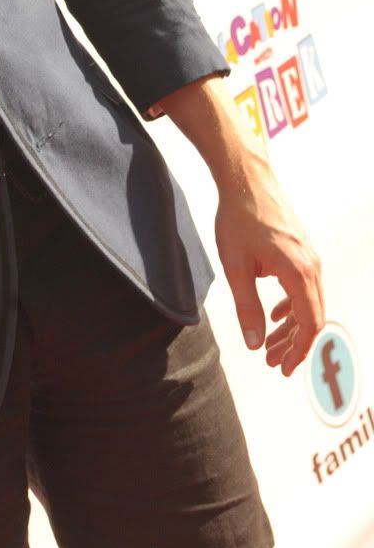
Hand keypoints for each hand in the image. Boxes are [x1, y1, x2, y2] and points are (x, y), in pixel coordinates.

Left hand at [214, 159, 324, 375]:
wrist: (247, 180)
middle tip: (273, 363)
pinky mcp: (301, 250)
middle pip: (312, 317)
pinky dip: (292, 306)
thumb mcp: (236, 267)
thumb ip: (247, 307)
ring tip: (270, 345)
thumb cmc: (239, 218)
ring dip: (291, 326)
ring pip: (308, 302)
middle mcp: (312, 266)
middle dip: (294, 344)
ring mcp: (309, 257)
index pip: (309, 323)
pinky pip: (304, 287)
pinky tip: (275, 315)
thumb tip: (254, 342)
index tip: (282, 368)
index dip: (298, 351)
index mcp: (299, 272)